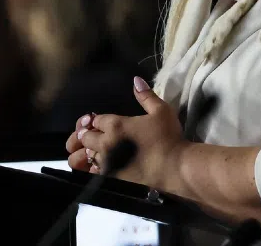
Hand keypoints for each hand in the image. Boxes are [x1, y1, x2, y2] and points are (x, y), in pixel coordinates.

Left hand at [68, 76, 187, 188]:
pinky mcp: (110, 179)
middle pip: (85, 137)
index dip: (97, 121)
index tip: (101, 122)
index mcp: (116, 125)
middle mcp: (106, 143)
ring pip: (85, 156)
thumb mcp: (161, 110)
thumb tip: (135, 80)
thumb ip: (146, 96)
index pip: (96, 120)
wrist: (175, 168)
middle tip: (94, 136)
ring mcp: (106, 163)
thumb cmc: (169, 137)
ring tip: (94, 152)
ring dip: (87, 152)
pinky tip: (99, 168)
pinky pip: (92, 174)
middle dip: (87, 135)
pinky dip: (92, 169)